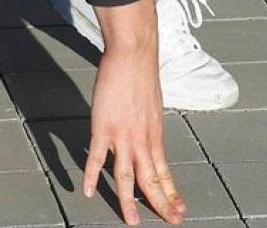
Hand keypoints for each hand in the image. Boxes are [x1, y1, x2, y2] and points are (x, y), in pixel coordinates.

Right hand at [81, 0, 184, 224]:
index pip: (165, 171)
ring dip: (129, 201)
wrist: (134, 55)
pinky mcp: (103, 127)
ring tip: (133, 221)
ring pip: (127, 175)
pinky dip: (91, 175)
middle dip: (162, 204)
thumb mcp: (153, 107)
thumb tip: (147, 137)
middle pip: (152, 179)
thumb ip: (149, 128)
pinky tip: (87, 191)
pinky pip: (96, 157)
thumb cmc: (142, 77)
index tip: (180, 210)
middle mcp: (142, 140)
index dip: (172, 193)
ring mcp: (123, 135)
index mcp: (155, 135)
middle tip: (172, 222)